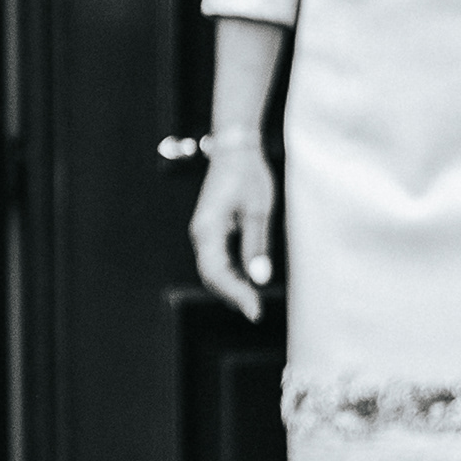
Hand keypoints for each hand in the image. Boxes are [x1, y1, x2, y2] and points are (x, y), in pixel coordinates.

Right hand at [189, 143, 278, 319]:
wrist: (236, 149)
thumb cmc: (248, 175)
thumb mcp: (258, 210)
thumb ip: (256, 245)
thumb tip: (259, 278)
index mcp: (208, 229)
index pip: (216, 272)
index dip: (235, 295)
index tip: (254, 311)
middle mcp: (201, 233)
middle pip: (211, 275)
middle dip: (232, 296)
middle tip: (256, 311)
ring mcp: (204, 231)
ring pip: (213, 269)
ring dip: (231, 287)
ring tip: (253, 301)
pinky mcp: (212, 229)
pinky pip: (217, 258)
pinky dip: (231, 274)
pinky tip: (248, 281)